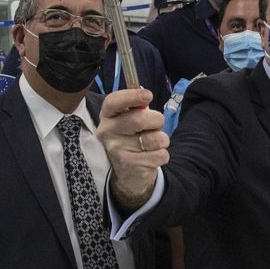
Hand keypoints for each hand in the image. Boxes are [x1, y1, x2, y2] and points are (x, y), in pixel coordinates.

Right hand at [96, 88, 169, 209]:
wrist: (127, 173)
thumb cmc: (131, 139)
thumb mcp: (129, 121)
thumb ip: (137, 108)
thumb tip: (145, 98)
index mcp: (107, 116)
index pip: (113, 101)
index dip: (132, 96)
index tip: (148, 95)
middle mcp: (107, 132)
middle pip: (139, 119)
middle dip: (157, 120)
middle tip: (156, 125)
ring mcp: (117, 150)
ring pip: (155, 138)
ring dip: (162, 140)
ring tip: (152, 144)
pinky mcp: (130, 165)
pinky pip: (160, 155)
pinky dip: (162, 155)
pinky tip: (151, 157)